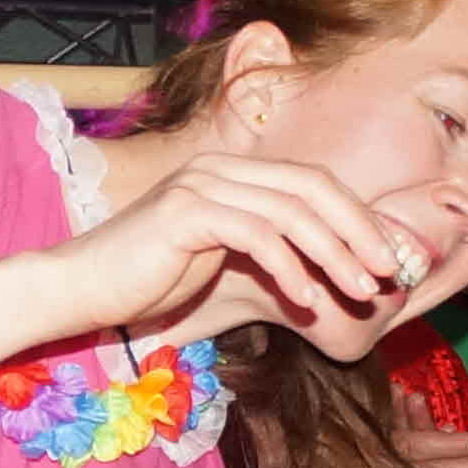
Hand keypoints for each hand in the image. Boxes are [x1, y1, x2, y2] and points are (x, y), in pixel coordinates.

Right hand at [48, 153, 430, 351]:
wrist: (79, 291)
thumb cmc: (148, 285)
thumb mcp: (222, 266)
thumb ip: (269, 256)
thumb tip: (333, 272)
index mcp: (233, 174)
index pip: (313, 183)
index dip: (357, 219)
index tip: (388, 260)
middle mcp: (220, 169)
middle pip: (313, 187)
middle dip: (358, 231)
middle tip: (388, 273)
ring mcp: (201, 185)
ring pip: (292, 211)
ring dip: (334, 253)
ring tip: (358, 291)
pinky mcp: (186, 213)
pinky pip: (255, 234)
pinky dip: (289, 266)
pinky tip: (307, 298)